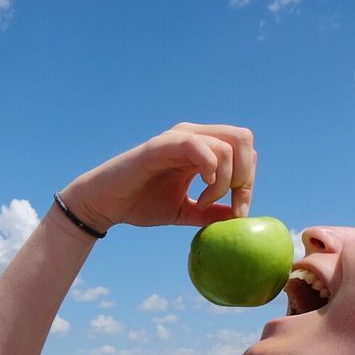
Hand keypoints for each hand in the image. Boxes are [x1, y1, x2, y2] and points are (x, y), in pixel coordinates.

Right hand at [58, 123, 256, 231]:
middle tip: (230, 203)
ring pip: (227, 144)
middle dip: (245, 176)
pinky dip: (210, 168)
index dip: (249, 182)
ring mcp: (178, 138)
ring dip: (225, 179)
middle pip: (244, 139)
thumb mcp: (184, 211)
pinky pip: (198, 145)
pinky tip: (202, 189)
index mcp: (201, 149)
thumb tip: (238, 218)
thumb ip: (210, 211)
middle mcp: (193, 136)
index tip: (237, 212)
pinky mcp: (161, 145)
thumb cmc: (139, 203)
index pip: (245, 152)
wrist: (105, 204)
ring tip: (205, 200)